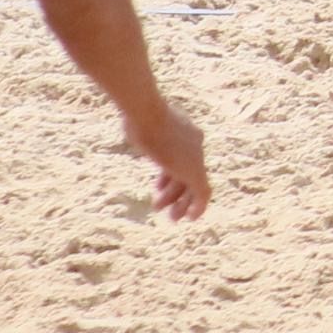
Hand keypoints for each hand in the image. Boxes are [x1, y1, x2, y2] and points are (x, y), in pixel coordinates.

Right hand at [130, 104, 211, 220]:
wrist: (147, 114)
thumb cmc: (138, 116)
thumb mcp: (140, 120)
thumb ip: (142, 126)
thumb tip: (130, 121)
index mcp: (185, 132)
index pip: (180, 157)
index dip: (169, 175)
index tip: (158, 187)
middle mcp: (194, 144)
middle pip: (186, 172)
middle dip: (176, 192)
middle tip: (162, 208)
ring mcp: (196, 157)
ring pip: (194, 185)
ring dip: (181, 203)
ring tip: (170, 217)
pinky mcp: (195, 170)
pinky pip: (203, 193)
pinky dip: (198, 207)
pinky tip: (191, 218)